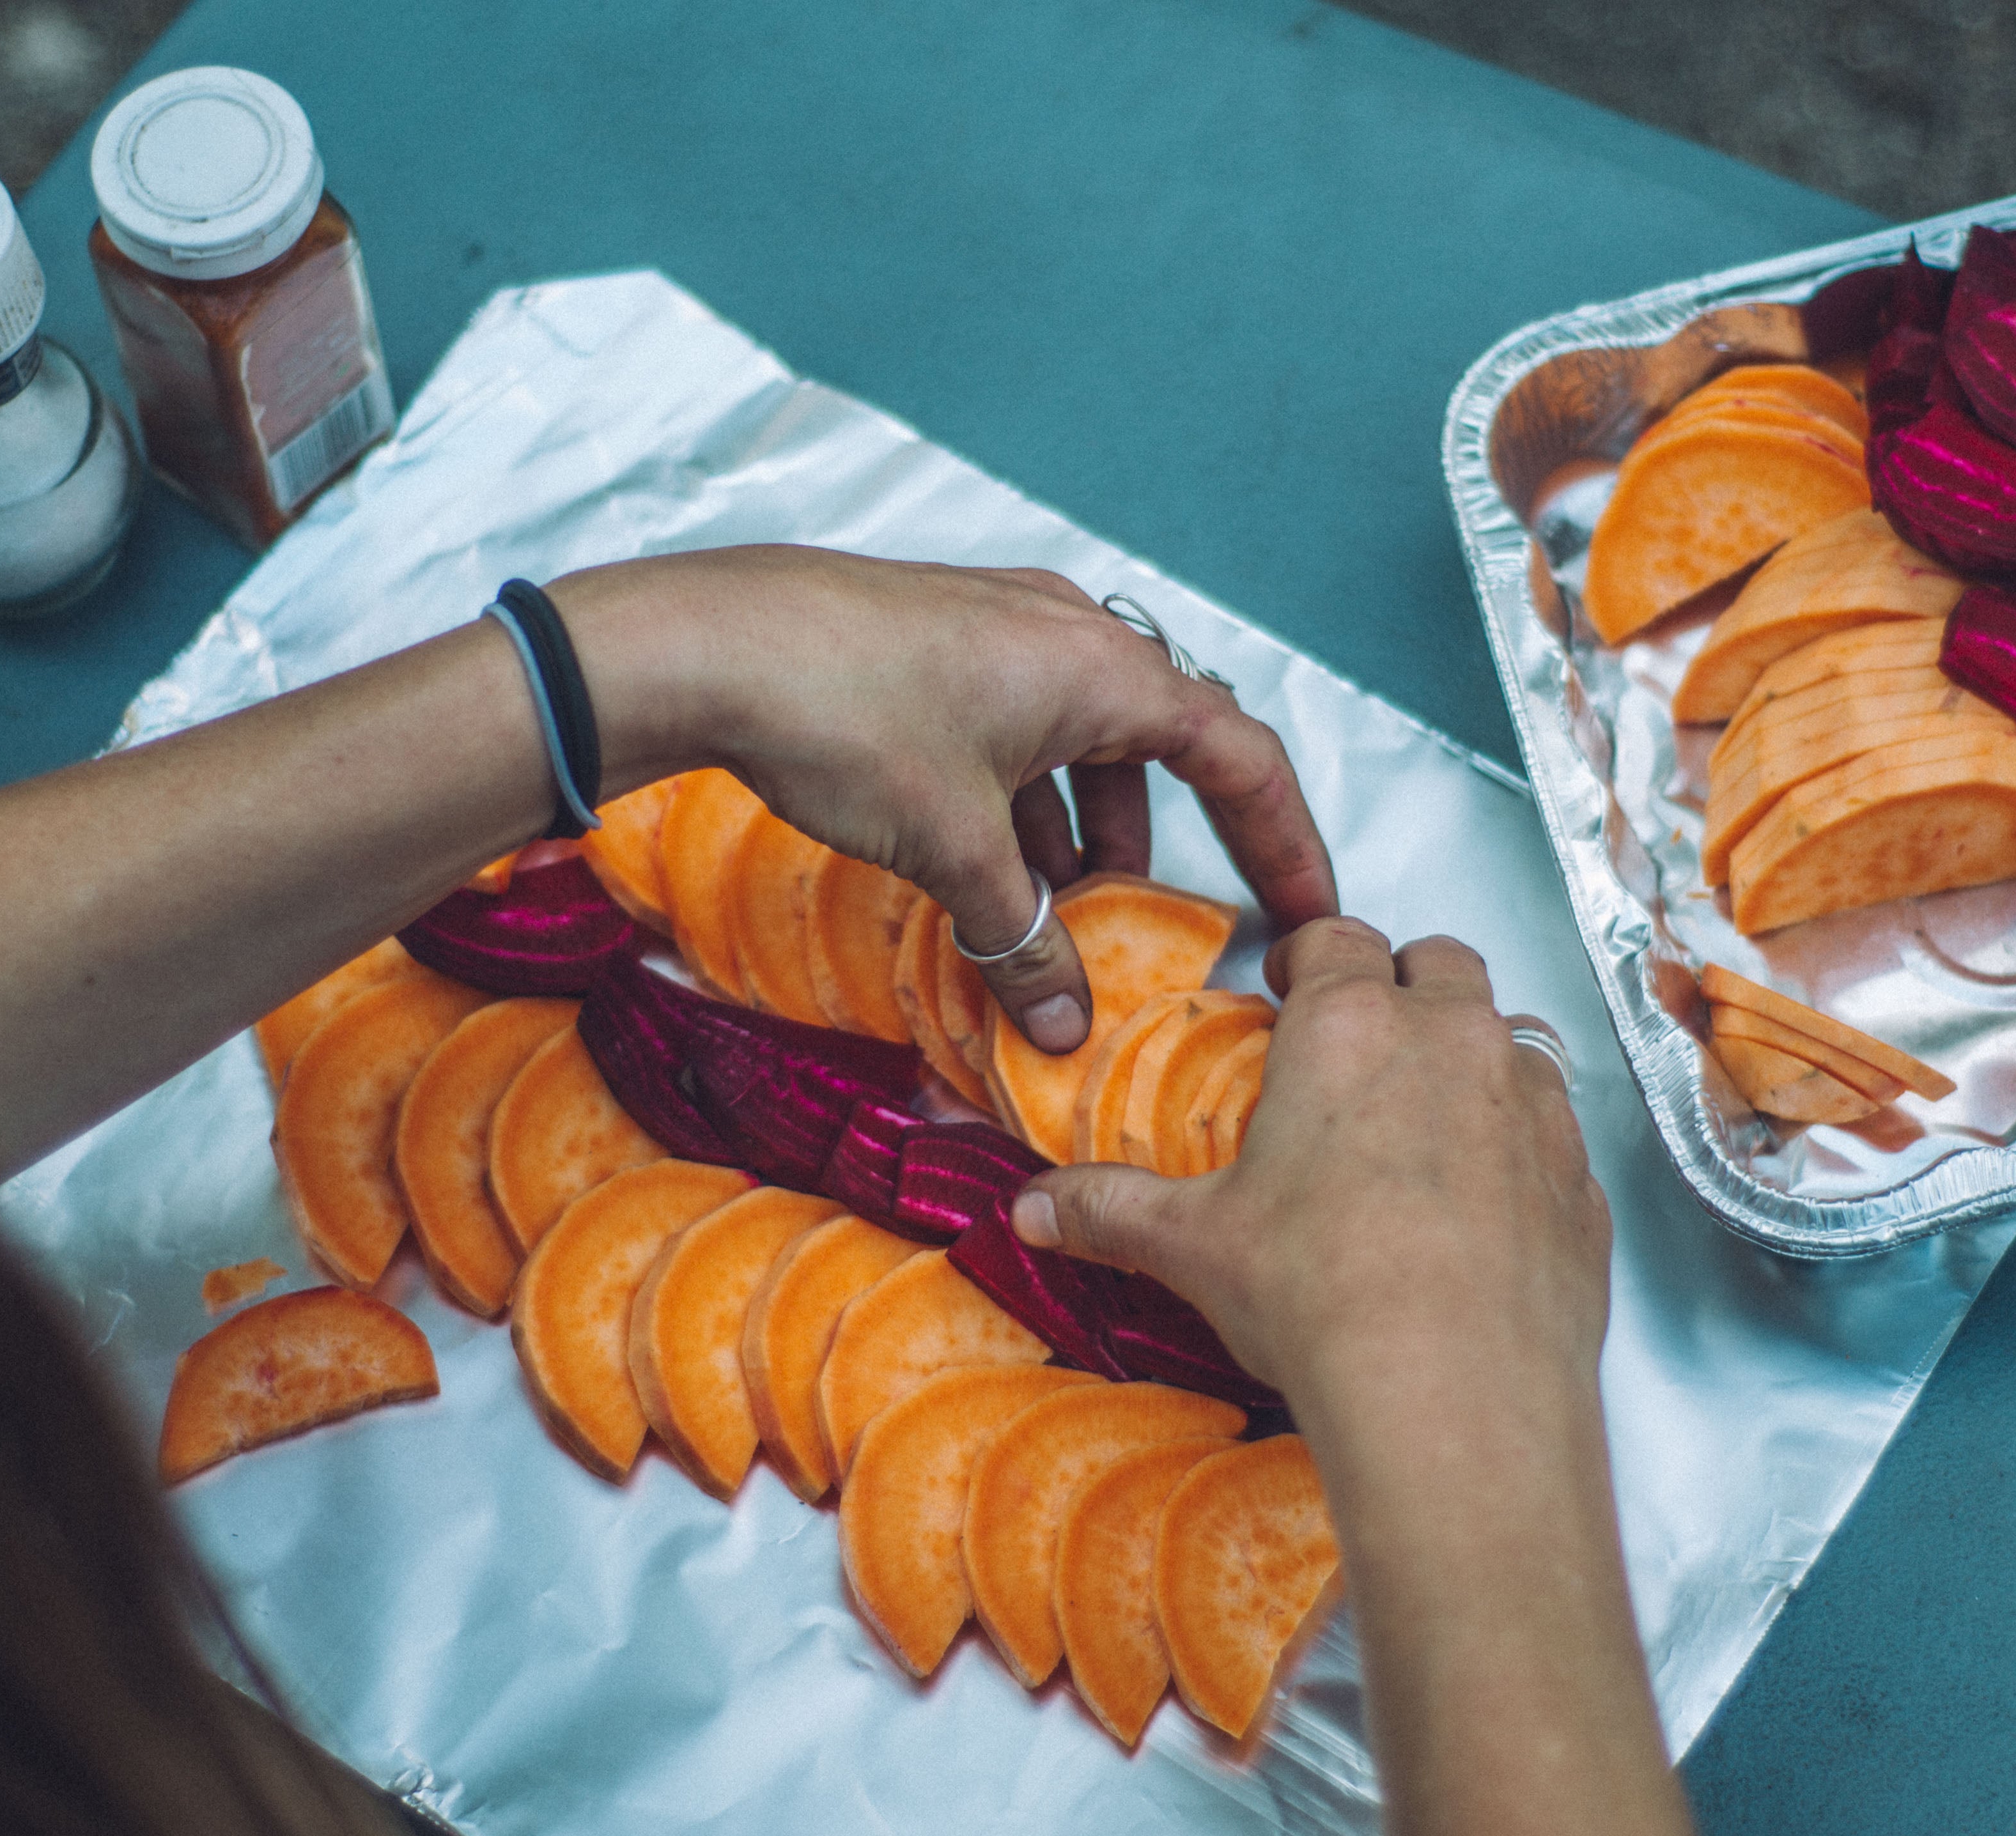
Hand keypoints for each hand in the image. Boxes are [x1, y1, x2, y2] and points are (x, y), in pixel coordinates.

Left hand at [548, 548, 1336, 1052]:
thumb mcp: (953, 850)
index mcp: (1105, 669)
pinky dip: (1022, 804)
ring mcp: (1001, 633)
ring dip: (1080, 832)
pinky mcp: (940, 649)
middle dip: (1160, 847)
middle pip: (1159, 750)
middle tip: (1154, 928)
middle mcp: (1068, 635)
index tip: (1309, 911)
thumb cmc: (844, 714)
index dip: (1285, 842)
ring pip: (1079, 744)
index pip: (1239, 757)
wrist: (706, 644)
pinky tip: (984, 868)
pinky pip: (1017, 733)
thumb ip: (1021, 937)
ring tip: (1053, 913)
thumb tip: (1059, 1022)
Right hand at [1006, 916, 1608, 1436]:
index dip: (1310, 957)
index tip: (1289, 988)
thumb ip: (1112, 1209)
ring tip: (1425, 1122)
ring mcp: (1534, 1105)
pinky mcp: (1583, 1179)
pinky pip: (1557, 1131)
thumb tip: (1035, 1209)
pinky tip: (1483, 1206)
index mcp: (1352, 1025)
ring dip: (1472, 1057)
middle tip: (1361, 1043)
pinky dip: (1522, 1146)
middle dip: (1403, 985)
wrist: (1456, 1395)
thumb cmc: (1321, 1298)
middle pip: (1441, 962)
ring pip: (1511, 1035)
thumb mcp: (1194, 1247)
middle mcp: (1455, 1040)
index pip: (1337, 938)